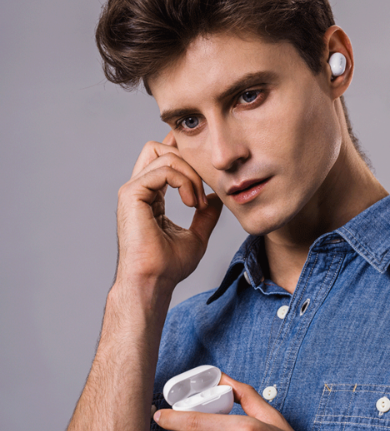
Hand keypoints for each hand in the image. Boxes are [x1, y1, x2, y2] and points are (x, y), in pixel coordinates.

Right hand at [115, 131, 222, 287]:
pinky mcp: (131, 194)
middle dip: (187, 160)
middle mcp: (139, 190)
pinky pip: (162, 170)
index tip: (206, 166)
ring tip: (198, 202)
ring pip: (162, 154)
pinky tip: (191, 203)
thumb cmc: (169, 266)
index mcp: (150, 198)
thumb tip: (217, 198)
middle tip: (202, 190)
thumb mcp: (197, 236)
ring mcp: (133, 190)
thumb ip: (206, 215)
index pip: (163, 161)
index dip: (183, 154)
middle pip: (159, 148)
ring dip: (189, 174)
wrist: (153, 282)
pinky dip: (183, 181)